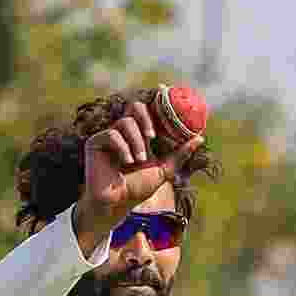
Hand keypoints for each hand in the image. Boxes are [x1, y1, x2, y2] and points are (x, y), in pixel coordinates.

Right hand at [74, 100, 203, 249]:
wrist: (116, 205)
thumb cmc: (136, 190)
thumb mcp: (164, 170)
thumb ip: (180, 154)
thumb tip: (200, 137)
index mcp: (140, 136)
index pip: (148, 112)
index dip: (156, 100)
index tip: (165, 90)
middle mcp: (124, 132)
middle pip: (135, 107)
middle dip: (146, 118)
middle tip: (153, 136)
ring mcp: (109, 136)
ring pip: (126, 122)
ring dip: (136, 142)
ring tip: (139, 161)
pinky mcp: (95, 142)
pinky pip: (112, 134)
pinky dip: (123, 147)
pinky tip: (126, 162)